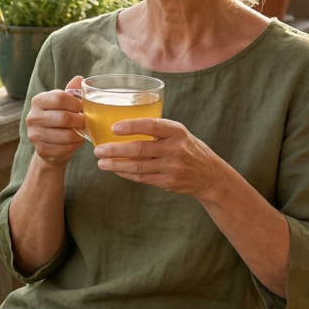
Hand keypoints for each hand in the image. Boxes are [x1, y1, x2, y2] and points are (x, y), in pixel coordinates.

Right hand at [25, 75, 86, 168]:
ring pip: (66, 135)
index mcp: (38, 101)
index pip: (59, 98)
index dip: (76, 103)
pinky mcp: (40, 150)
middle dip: (80, 121)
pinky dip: (74, 146)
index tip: (82, 107)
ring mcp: (34, 134)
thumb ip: (72, 91)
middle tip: (87, 122)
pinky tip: (76, 142)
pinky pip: (64, 149)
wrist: (48, 143)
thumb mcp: (64, 103)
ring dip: (79, 135)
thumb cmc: (59, 118)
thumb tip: (80, 79)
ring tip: (83, 132)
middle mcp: (33, 117)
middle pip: (64, 118)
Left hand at [93, 118, 224, 197]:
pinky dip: (126, 174)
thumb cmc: (187, 148)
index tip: (113, 128)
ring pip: (138, 166)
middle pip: (140, 149)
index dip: (131, 126)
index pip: (152, 125)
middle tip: (98, 150)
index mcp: (177, 131)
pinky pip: (142, 178)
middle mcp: (175, 149)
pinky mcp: (168, 182)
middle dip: (115, 150)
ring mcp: (172, 167)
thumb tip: (121, 125)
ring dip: (116, 165)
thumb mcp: (178, 133)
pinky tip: (116, 170)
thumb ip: (157, 130)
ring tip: (101, 162)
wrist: (210, 175)